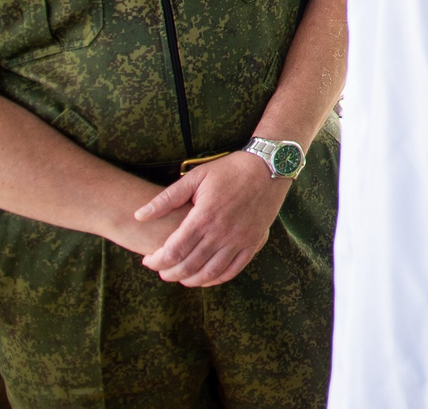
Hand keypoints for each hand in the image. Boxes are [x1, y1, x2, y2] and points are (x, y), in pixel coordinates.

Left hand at [134, 153, 289, 286]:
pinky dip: (217, 279)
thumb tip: (139, 215)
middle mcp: (221, 233)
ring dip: (191, 280)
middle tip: (161, 270)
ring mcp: (240, 239)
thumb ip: (166, 198)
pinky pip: (234, 269)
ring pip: (210, 273)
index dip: (156, 262)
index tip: (148, 260)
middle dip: (169, 274)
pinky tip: (206, 277)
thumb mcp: (196, 177)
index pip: (172, 252)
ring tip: (181, 277)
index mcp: (203, 217)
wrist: (270, 165)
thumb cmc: (230, 169)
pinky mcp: (254, 241)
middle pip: (188, 267)